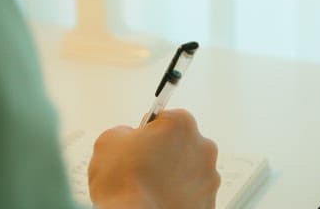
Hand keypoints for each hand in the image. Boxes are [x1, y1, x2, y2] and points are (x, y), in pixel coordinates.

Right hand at [88, 109, 219, 208]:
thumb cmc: (121, 182)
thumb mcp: (109, 140)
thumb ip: (126, 131)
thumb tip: (130, 139)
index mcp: (182, 124)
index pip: (166, 120)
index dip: (150, 133)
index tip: (141, 145)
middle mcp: (203, 147)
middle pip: (183, 144)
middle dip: (166, 154)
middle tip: (144, 169)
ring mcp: (210, 177)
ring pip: (190, 171)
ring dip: (175, 176)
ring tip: (151, 189)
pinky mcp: (209, 203)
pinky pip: (193, 194)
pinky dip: (180, 197)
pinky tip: (161, 200)